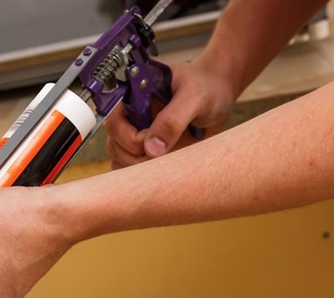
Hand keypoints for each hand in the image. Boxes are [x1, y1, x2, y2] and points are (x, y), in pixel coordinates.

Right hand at [104, 61, 234, 167]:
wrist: (220, 95)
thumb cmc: (207, 87)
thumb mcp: (195, 97)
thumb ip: (173, 119)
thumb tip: (151, 148)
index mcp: (133, 93)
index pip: (113, 121)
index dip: (128, 136)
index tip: (150, 139)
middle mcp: (130, 114)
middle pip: (114, 144)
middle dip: (136, 155)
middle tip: (164, 152)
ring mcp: (136, 133)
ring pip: (121, 159)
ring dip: (140, 166)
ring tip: (168, 157)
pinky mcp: (146, 148)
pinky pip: (132, 167)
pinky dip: (143, 174)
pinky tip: (164, 167)